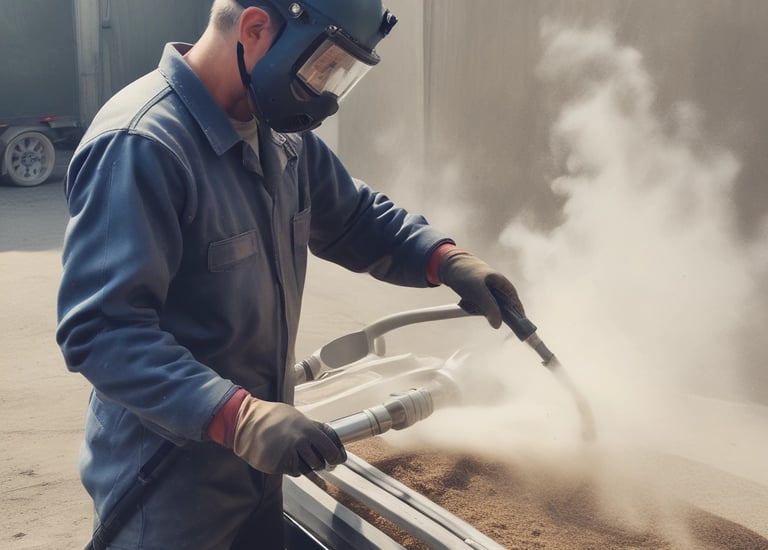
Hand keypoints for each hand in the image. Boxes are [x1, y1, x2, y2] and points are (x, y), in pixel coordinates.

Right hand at [232, 396, 346, 475]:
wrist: (247, 423)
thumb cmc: (273, 417)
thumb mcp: (298, 417)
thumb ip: (314, 429)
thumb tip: (331, 439)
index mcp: (308, 430)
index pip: (330, 449)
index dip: (335, 457)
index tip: (338, 459)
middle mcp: (300, 444)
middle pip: (319, 463)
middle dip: (318, 461)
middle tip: (313, 456)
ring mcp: (288, 455)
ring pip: (306, 469)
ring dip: (304, 464)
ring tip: (293, 452)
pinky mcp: (277, 466)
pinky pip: (292, 472)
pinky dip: (291, 467)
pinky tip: (283, 455)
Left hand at [438, 248, 524, 328]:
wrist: (449, 265)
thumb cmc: (466, 274)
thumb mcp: (478, 291)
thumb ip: (489, 307)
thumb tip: (497, 325)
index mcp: (504, 285)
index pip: (516, 304)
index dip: (519, 318)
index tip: (521, 330)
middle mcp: (499, 290)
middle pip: (503, 310)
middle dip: (493, 314)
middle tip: (487, 316)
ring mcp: (490, 294)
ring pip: (490, 310)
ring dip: (480, 309)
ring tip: (469, 300)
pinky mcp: (480, 297)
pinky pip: (479, 308)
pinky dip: (473, 307)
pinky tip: (466, 300)